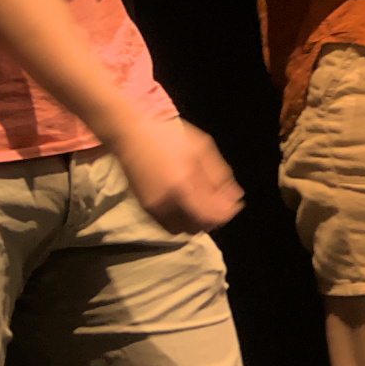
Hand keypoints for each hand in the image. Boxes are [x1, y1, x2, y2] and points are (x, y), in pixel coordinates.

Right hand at [115, 114, 244, 234]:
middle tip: (221, 204)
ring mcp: (154, 207)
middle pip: (199, 226)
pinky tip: (187, 206)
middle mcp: (166, 201)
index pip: (210, 215)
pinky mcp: (146, 208)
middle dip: (214, 218)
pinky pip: (170, 226)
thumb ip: (219, 175)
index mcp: (182, 184)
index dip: (226, 213)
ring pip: (184, 230)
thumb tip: (235, 196)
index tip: (234, 204)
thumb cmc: (167, 137)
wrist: (130, 135)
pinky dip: (183, 222)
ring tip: (204, 205)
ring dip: (198, 222)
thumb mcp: (201, 148)